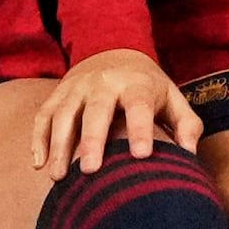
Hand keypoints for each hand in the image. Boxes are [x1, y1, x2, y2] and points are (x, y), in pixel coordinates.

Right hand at [32, 47, 202, 174]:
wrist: (114, 51)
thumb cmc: (148, 88)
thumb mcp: (172, 98)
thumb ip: (186, 125)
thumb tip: (190, 155)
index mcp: (136, 84)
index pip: (138, 106)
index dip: (140, 129)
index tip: (141, 156)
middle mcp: (105, 83)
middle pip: (96, 110)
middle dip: (92, 140)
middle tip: (90, 171)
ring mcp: (77, 87)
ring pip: (64, 114)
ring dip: (59, 145)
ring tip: (58, 177)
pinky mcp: (58, 94)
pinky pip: (44, 115)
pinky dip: (39, 138)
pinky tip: (38, 163)